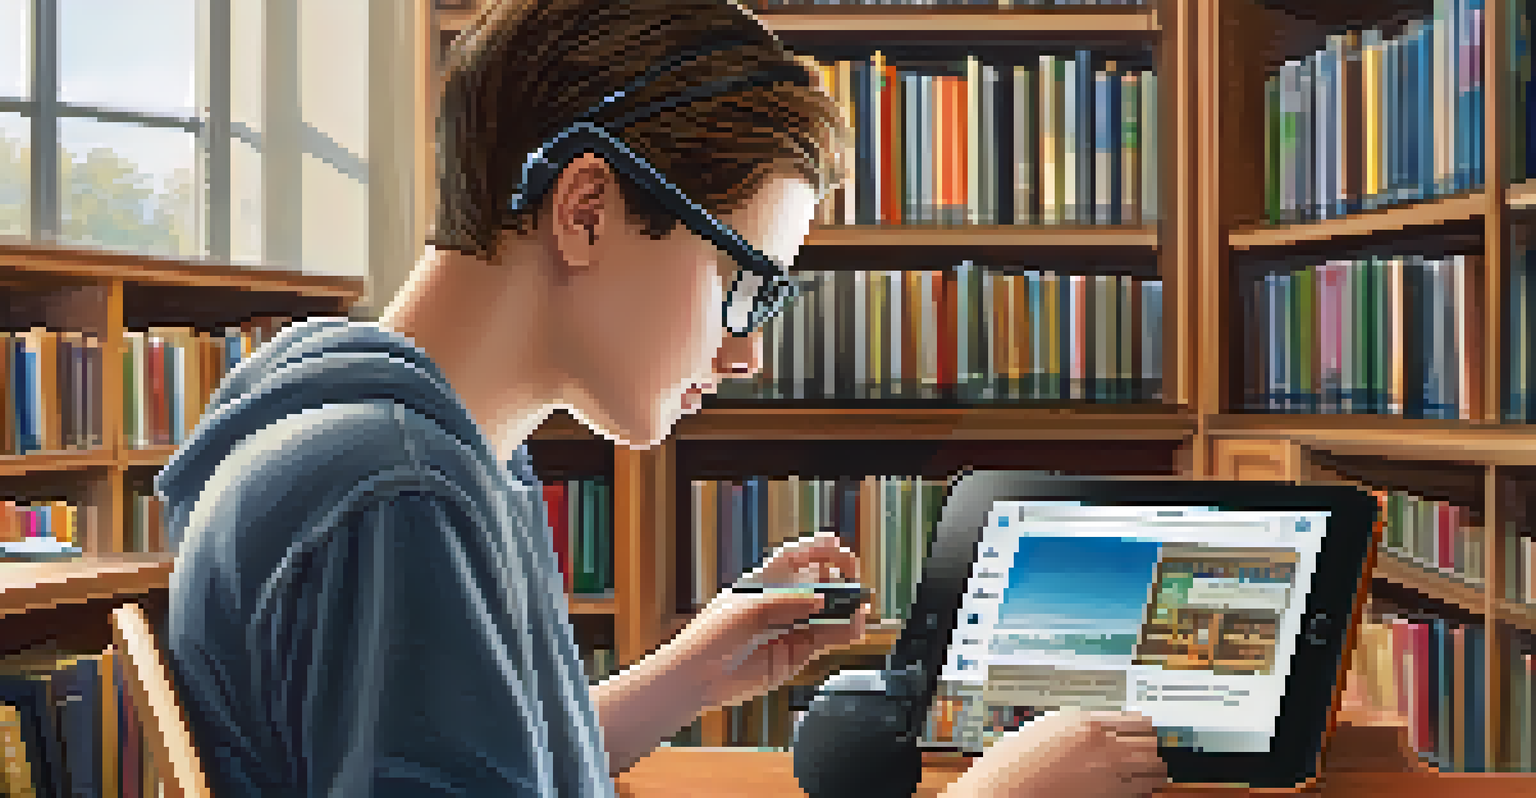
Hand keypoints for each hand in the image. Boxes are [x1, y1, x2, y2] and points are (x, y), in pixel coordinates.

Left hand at [674, 531, 868, 710]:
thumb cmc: (712, 636)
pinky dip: (842, 633)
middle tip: (854, 580)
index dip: (816, 549)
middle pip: (815, 584)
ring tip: (859, 609)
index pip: (794, 559)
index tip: (836, 545)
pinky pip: (825, 639)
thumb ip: (786, 603)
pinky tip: (853, 629)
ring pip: (825, 613)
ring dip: (845, 609)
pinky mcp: (795, 653)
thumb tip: (820, 600)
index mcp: (763, 583)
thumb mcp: (747, 611)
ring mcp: (789, 628)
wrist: (698, 678)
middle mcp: (780, 603)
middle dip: (837, 580)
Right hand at [949, 710, 1166, 797]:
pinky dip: (1138, 789)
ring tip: (1136, 771)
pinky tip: (1125, 787)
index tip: (1139, 731)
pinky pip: (1140, 792)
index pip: (1139, 721)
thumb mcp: (1050, 728)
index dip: (1140, 727)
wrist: (1007, 790)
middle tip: (1141, 750)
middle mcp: (1105, 750)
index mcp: (1089, 726)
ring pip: (1153, 771)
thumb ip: (1083, 726)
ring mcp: (1110, 778)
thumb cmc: (1019, 761)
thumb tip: (1108, 728)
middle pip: (1151, 744)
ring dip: (1148, 769)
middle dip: (1147, 747)